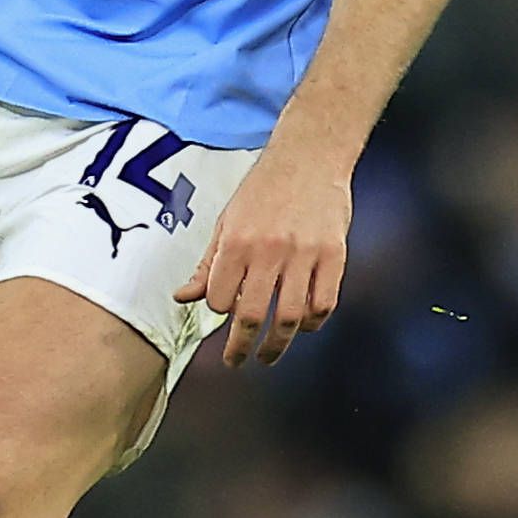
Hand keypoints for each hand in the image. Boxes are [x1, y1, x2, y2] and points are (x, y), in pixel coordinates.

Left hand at [174, 135, 351, 365]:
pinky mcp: (335, 255)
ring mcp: (304, 254)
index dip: (220, 310)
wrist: (309, 156)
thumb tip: (183, 297)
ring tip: (268, 355)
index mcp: (237, 241)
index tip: (223, 315)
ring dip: (277, 344)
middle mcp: (269, 250)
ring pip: (290, 317)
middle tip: (237, 361)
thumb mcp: (226, 221)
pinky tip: (302, 326)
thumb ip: (207, 263)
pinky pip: (324, 303)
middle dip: (241, 347)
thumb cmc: (263, 189)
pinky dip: (312, 322)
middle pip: (252, 315)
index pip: (220, 298)